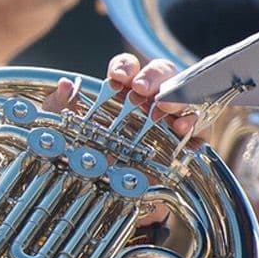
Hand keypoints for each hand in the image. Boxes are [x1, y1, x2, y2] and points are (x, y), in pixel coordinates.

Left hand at [42, 54, 199, 140]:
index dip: (126, 66)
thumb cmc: (84, 152)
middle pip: (162, 74)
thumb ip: (58, 106)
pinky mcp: (186, 143)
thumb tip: (64, 85)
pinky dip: (196, 126)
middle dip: (154, 77)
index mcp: (122, 89)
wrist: (102, 191)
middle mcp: (149, 99)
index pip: (128, 67)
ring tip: (165, 109)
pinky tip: (183, 130)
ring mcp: (170, 119)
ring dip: (177, 98)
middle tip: (143, 91)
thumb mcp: (63, 130)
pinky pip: (200, 128)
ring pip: (185, 95)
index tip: (118, 78)